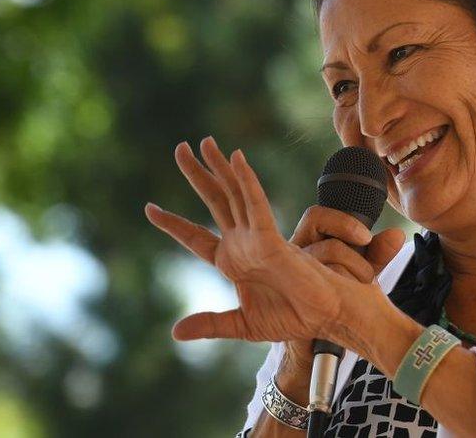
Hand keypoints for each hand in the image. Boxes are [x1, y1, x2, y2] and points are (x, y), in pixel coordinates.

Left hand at [143, 136, 397, 342]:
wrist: (325, 317)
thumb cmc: (293, 318)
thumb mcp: (242, 324)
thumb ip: (210, 324)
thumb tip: (174, 332)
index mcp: (232, 262)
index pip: (196, 237)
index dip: (174, 224)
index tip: (150, 209)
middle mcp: (243, 243)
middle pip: (215, 201)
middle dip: (197, 174)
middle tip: (180, 148)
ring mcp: (257, 237)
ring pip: (234, 194)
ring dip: (219, 167)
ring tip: (204, 142)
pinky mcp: (272, 238)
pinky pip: (256, 205)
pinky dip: (246, 182)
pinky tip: (236, 160)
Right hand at [283, 206, 406, 371]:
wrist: (319, 342)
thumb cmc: (336, 301)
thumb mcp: (361, 273)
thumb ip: (377, 253)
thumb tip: (397, 234)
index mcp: (308, 242)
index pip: (316, 216)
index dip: (342, 222)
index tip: (366, 238)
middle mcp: (293, 256)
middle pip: (320, 237)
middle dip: (352, 257)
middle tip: (367, 274)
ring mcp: (286, 277)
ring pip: (319, 260)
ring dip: (348, 276)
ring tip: (360, 291)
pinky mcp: (288, 301)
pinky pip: (313, 288)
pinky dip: (337, 292)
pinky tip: (347, 303)